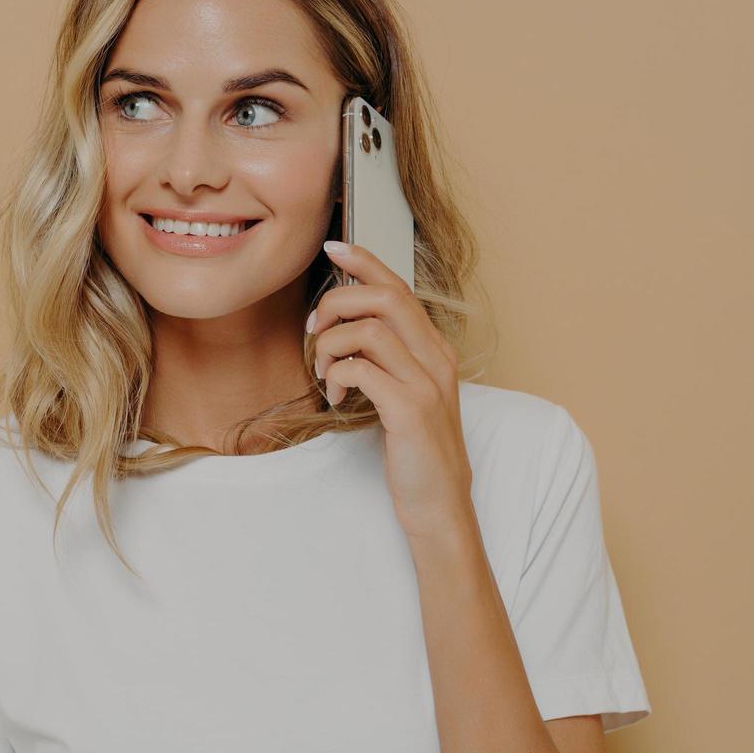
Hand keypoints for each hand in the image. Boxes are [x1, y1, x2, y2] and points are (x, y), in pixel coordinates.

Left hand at [308, 240, 474, 539]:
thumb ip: (384, 360)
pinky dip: (338, 376)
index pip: (399, 288)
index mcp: (434, 350)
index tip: (333, 247)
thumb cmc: (415, 452)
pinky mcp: (410, 411)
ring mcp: (426, 384)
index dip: (365, 261)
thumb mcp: (404, 395)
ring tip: (323, 373)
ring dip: (330, 345)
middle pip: (384, 297)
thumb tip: (344, 330)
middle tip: (313, 328)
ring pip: (367, 330)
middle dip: (337, 302)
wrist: (440, 505)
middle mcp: (435, 359)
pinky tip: (336, 397)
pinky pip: (362, 369)